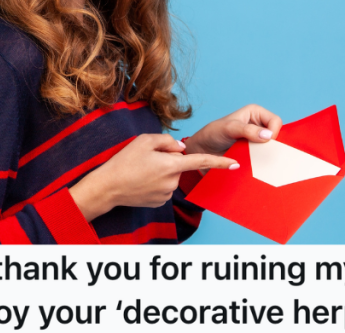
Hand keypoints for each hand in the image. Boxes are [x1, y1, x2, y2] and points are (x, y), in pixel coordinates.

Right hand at [69, 134, 237, 220]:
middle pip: (179, 166)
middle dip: (168, 160)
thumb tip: (180, 148)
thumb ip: (167, 141)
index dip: (220, 162)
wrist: (108, 188)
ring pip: (171, 177)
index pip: (201, 162)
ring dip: (161, 172)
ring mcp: (166, 194)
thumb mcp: (144, 141)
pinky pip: (164, 188)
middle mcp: (172, 181)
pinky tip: (141, 182)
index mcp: (171, 165)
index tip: (236, 164)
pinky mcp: (160, 202)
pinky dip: (155, 183)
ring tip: (140, 171)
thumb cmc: (124, 162)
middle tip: (146, 160)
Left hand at [183, 104, 282, 157]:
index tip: (264, 142)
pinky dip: (261, 163)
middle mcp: (258, 125)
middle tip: (259, 154)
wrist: (201, 152)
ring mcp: (256, 141)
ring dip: (265, 156)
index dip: (273, 132)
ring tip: (254, 160)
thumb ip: (247, 130)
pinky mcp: (253, 153)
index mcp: (255, 113)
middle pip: (276, 136)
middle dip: (270, 146)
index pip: (275, 122)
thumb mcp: (229, 128)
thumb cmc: (212, 134)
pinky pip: (264, 159)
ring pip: (271, 149)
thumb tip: (268, 136)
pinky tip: (254, 166)